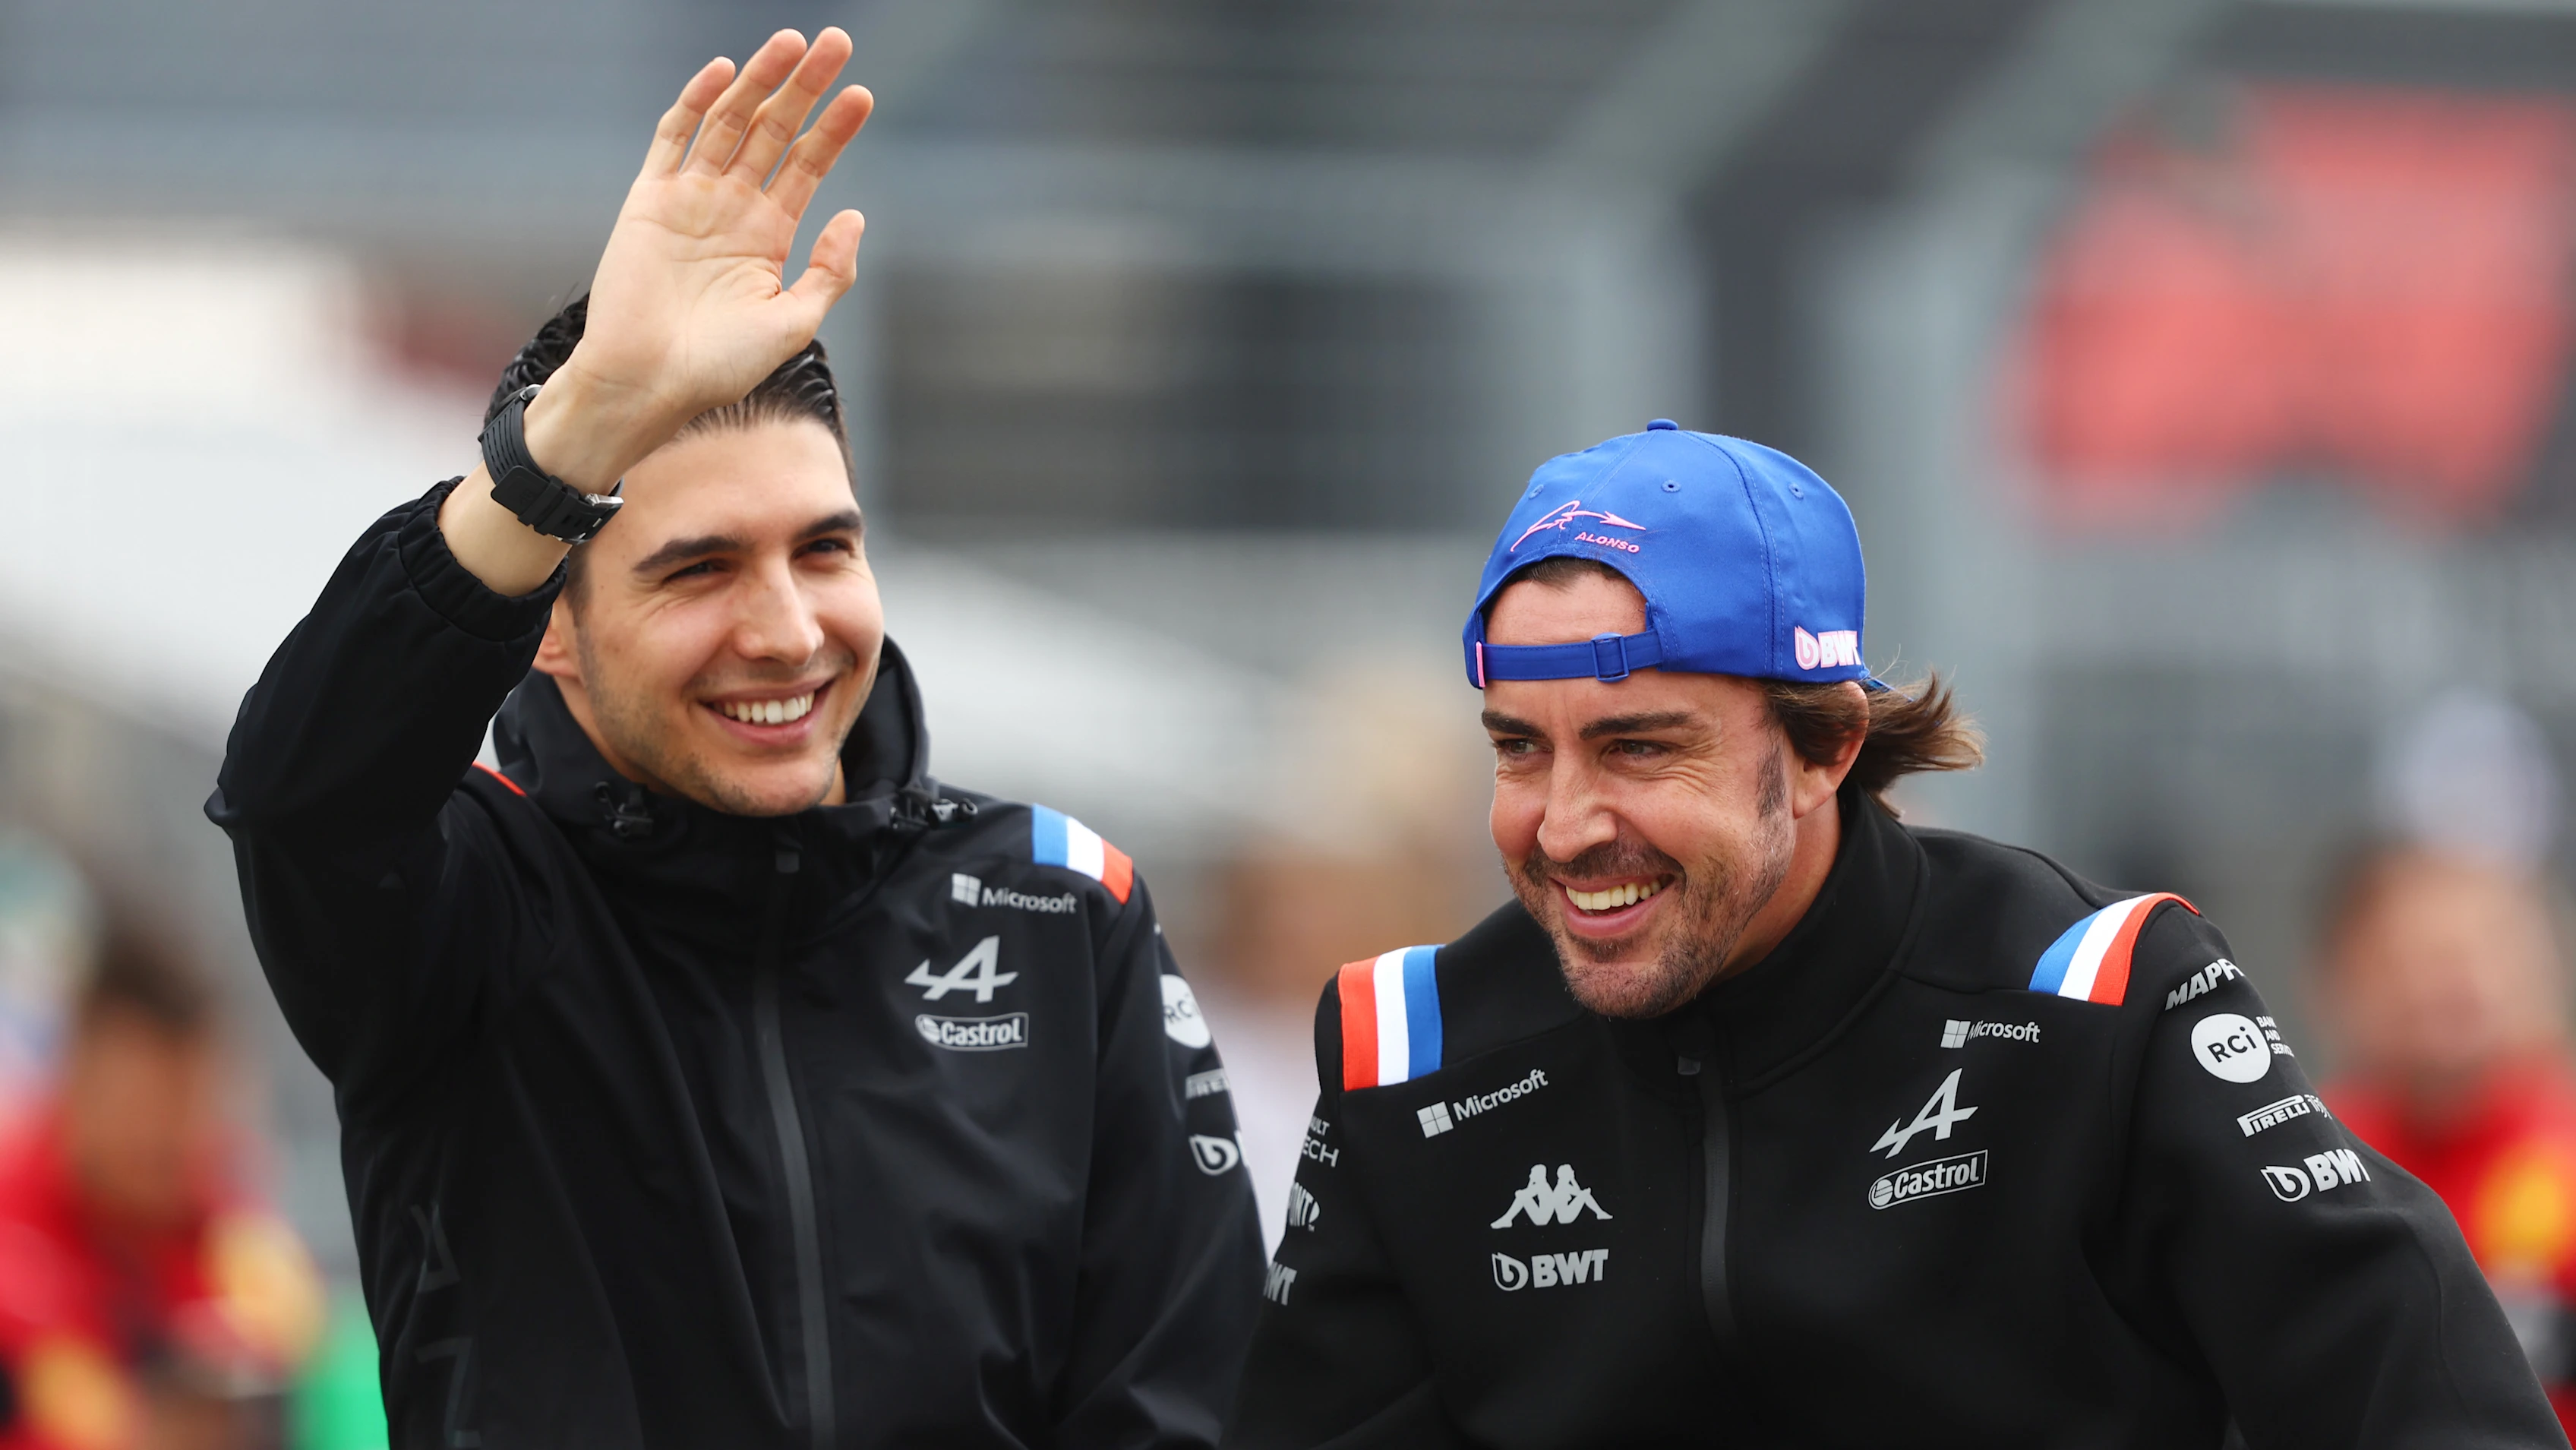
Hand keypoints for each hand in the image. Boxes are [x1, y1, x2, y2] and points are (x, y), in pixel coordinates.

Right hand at [440, 30, 871, 594]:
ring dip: (760, 81)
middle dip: (805, 87)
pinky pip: (673, 139)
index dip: (834, 130)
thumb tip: (856, 215)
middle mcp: (732, 208)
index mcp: (769, 235)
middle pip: (774, 131)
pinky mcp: (649, 199)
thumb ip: (829, 272)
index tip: (864, 94)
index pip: (807, 166)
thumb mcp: (793, 323)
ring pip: (730, 123)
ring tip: (793, 43)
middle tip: (836, 41)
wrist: (649, 383)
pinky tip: (724, 74)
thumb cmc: (720, 367)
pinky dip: (695, 105)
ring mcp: (690, 199)